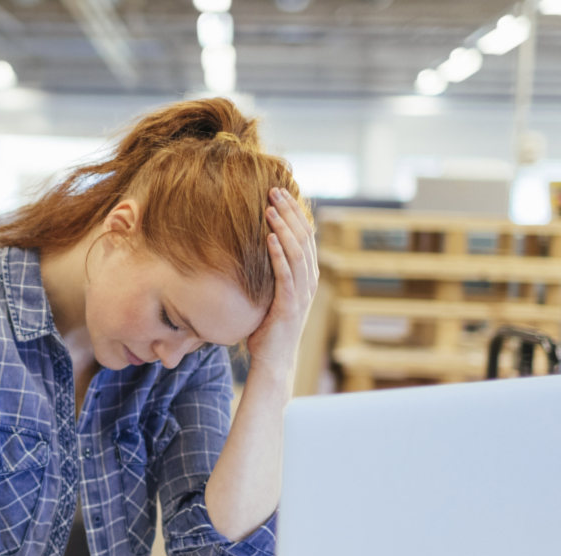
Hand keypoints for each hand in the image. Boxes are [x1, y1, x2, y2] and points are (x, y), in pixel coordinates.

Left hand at [246, 189, 318, 369]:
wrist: (274, 360)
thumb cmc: (268, 328)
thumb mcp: (271, 293)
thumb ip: (269, 272)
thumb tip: (251, 248)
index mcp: (306, 276)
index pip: (304, 236)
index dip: (294, 212)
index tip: (280, 192)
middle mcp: (308, 281)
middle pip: (303, 238)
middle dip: (289, 212)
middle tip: (274, 190)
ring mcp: (301, 294)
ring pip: (296, 252)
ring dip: (283, 227)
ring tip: (269, 208)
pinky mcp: (289, 305)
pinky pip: (286, 274)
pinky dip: (278, 254)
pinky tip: (268, 237)